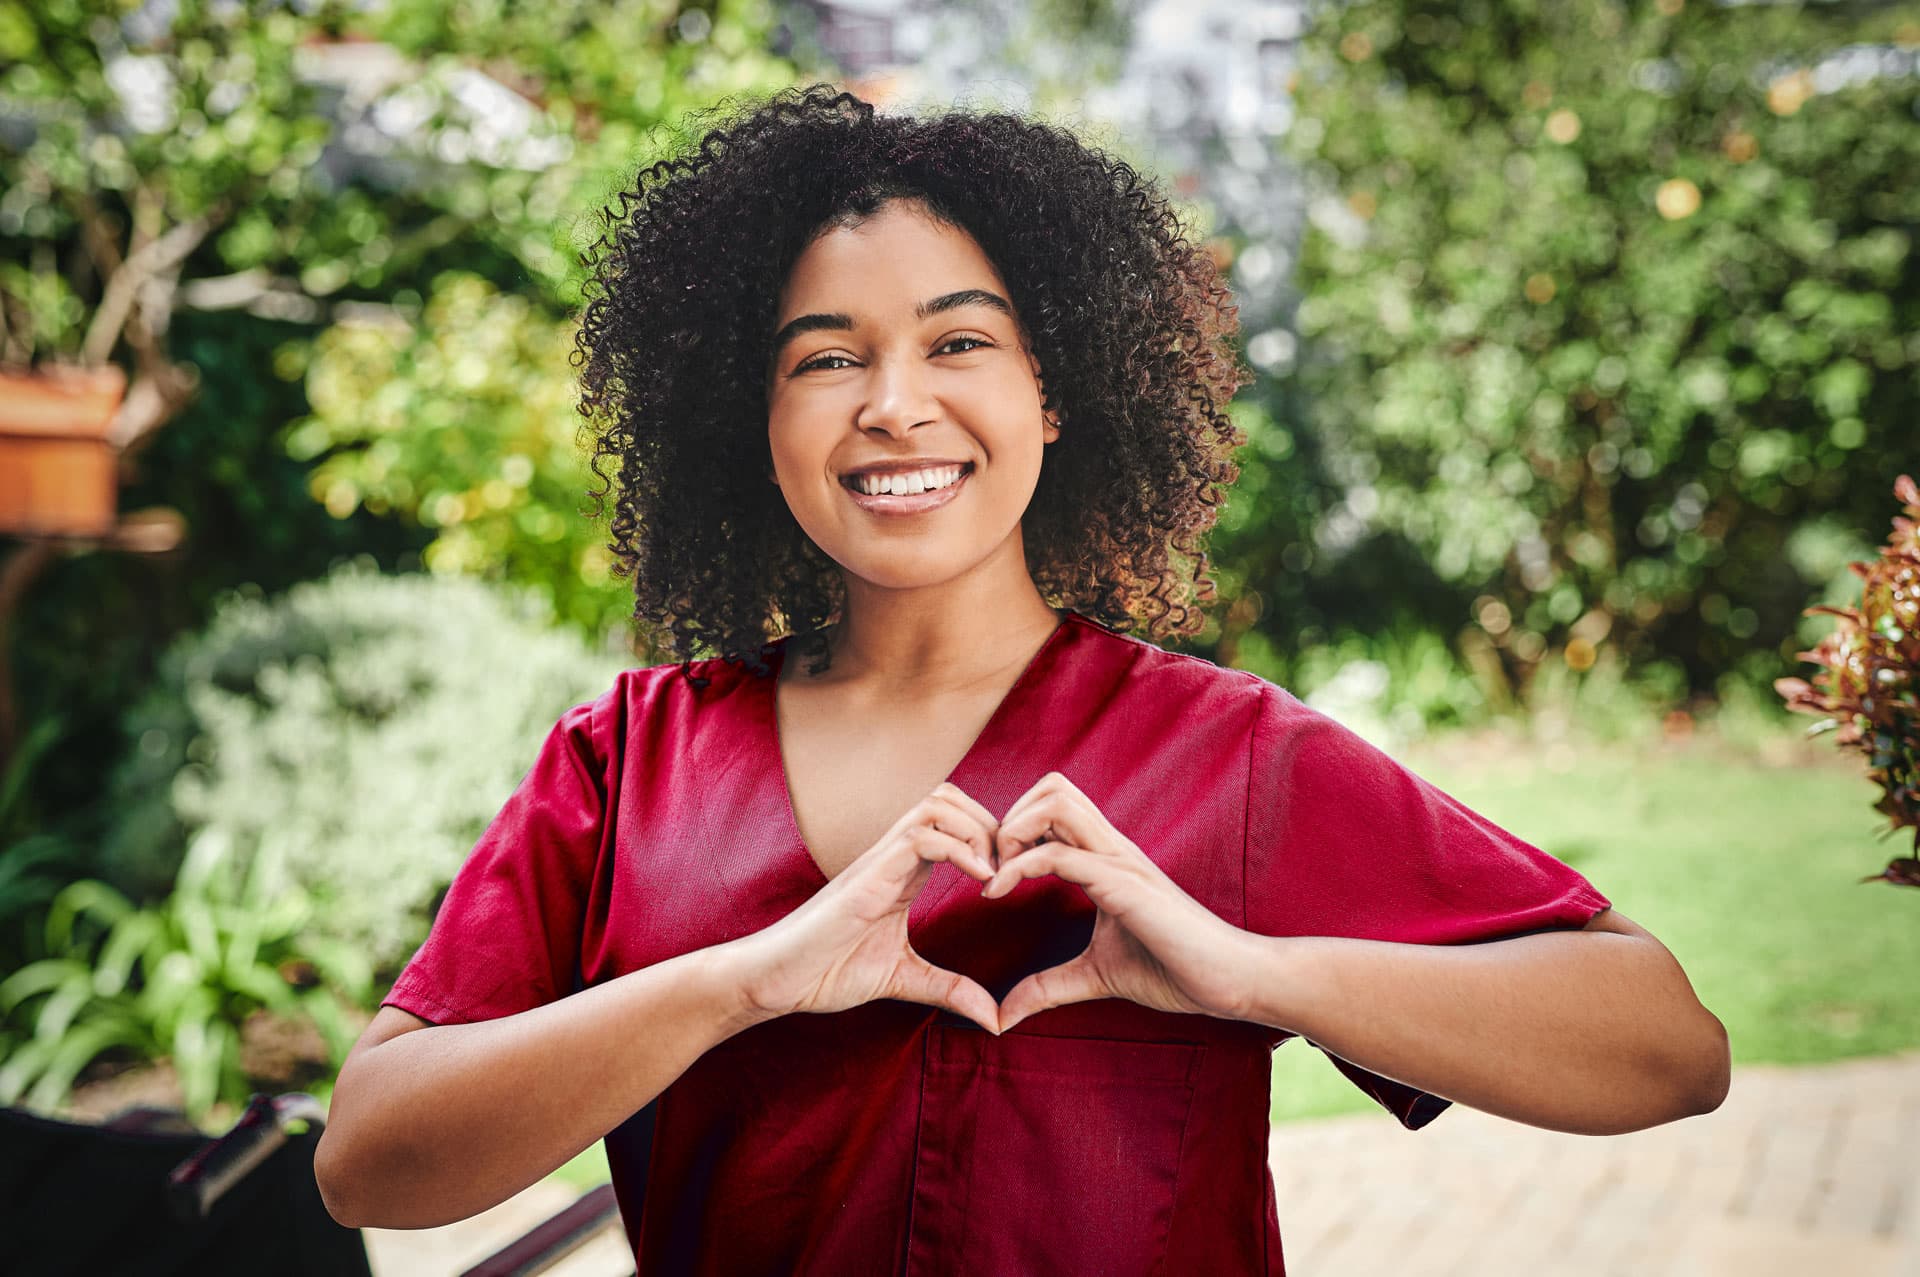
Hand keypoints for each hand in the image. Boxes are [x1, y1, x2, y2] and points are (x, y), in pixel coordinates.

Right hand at [738, 783, 1003, 1033]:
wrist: (775, 979)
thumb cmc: (826, 971)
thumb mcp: (903, 978)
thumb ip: (948, 988)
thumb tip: (994, 1018)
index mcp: (904, 870)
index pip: (954, 820)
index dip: (992, 838)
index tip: (1014, 880)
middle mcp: (893, 855)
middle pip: (950, 797)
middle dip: (991, 823)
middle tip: (1013, 870)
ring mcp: (880, 860)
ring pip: (938, 803)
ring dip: (978, 830)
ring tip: (995, 874)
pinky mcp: (869, 876)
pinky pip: (921, 837)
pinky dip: (961, 850)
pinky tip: (981, 883)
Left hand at [982, 772, 1255, 1032]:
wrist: (1231, 980)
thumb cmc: (1176, 969)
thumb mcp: (1096, 976)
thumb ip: (1050, 987)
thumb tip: (1004, 1015)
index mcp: (1106, 859)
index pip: (1054, 807)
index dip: (1013, 828)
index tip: (989, 874)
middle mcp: (1112, 848)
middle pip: (1053, 787)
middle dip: (1009, 817)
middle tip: (990, 867)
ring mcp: (1120, 861)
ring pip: (1056, 802)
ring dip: (1012, 830)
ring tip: (996, 876)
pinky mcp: (1124, 885)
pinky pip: (1061, 855)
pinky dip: (1019, 866)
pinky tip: (997, 894)